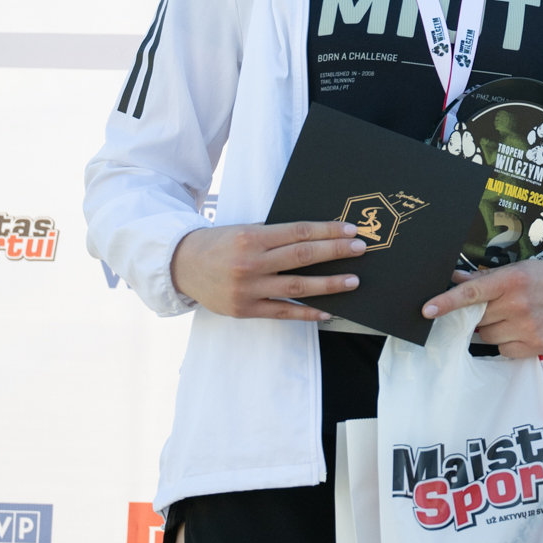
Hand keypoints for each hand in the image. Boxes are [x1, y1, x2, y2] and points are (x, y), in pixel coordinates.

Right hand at [169, 221, 364, 320]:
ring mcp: (248, 288)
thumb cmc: (219, 244)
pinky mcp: (245, 309)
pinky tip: (328, 311)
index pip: (298, 232)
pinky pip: (283, 311)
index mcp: (251, 237)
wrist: (182, 266)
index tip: (350, 231)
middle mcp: (250, 263)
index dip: (327, 231)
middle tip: (361, 250)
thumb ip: (275, 234)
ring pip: (297, 286)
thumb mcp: (244, 230)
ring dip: (329, 284)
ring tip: (353, 281)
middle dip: (335, 252)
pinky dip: (307, 312)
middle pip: (302, 256)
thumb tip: (317, 236)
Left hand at [421, 255, 542, 358]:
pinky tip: (522, 330)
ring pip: (487, 336)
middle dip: (479, 315)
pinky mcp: (536, 346)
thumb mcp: (522, 270)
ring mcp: (527, 327)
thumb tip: (455, 278)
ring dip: (492, 329)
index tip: (426, 310)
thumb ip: (488, 278)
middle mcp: (518, 303)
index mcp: (512, 279)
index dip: (447, 301)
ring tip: (514, 317)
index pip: (472, 292)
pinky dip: (506, 342)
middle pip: (477, 318)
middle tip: (495, 308)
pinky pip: (503, 350)